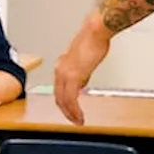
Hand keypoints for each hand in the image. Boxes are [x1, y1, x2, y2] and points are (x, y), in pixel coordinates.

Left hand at [53, 11, 111, 125]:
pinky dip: (74, 110)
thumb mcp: (84, 60)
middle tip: (74, 120)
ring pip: (63, 100)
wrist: (95, 32)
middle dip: (66, 111)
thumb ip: (81, 72)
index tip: (70, 110)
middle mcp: (60, 69)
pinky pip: (71, 99)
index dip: (63, 102)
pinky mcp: (73, 77)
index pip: (58, 89)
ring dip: (70, 113)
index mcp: (61, 65)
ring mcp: (64, 74)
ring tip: (78, 121)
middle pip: (58, 97)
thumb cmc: (93, 40)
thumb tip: (82, 83)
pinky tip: (80, 116)